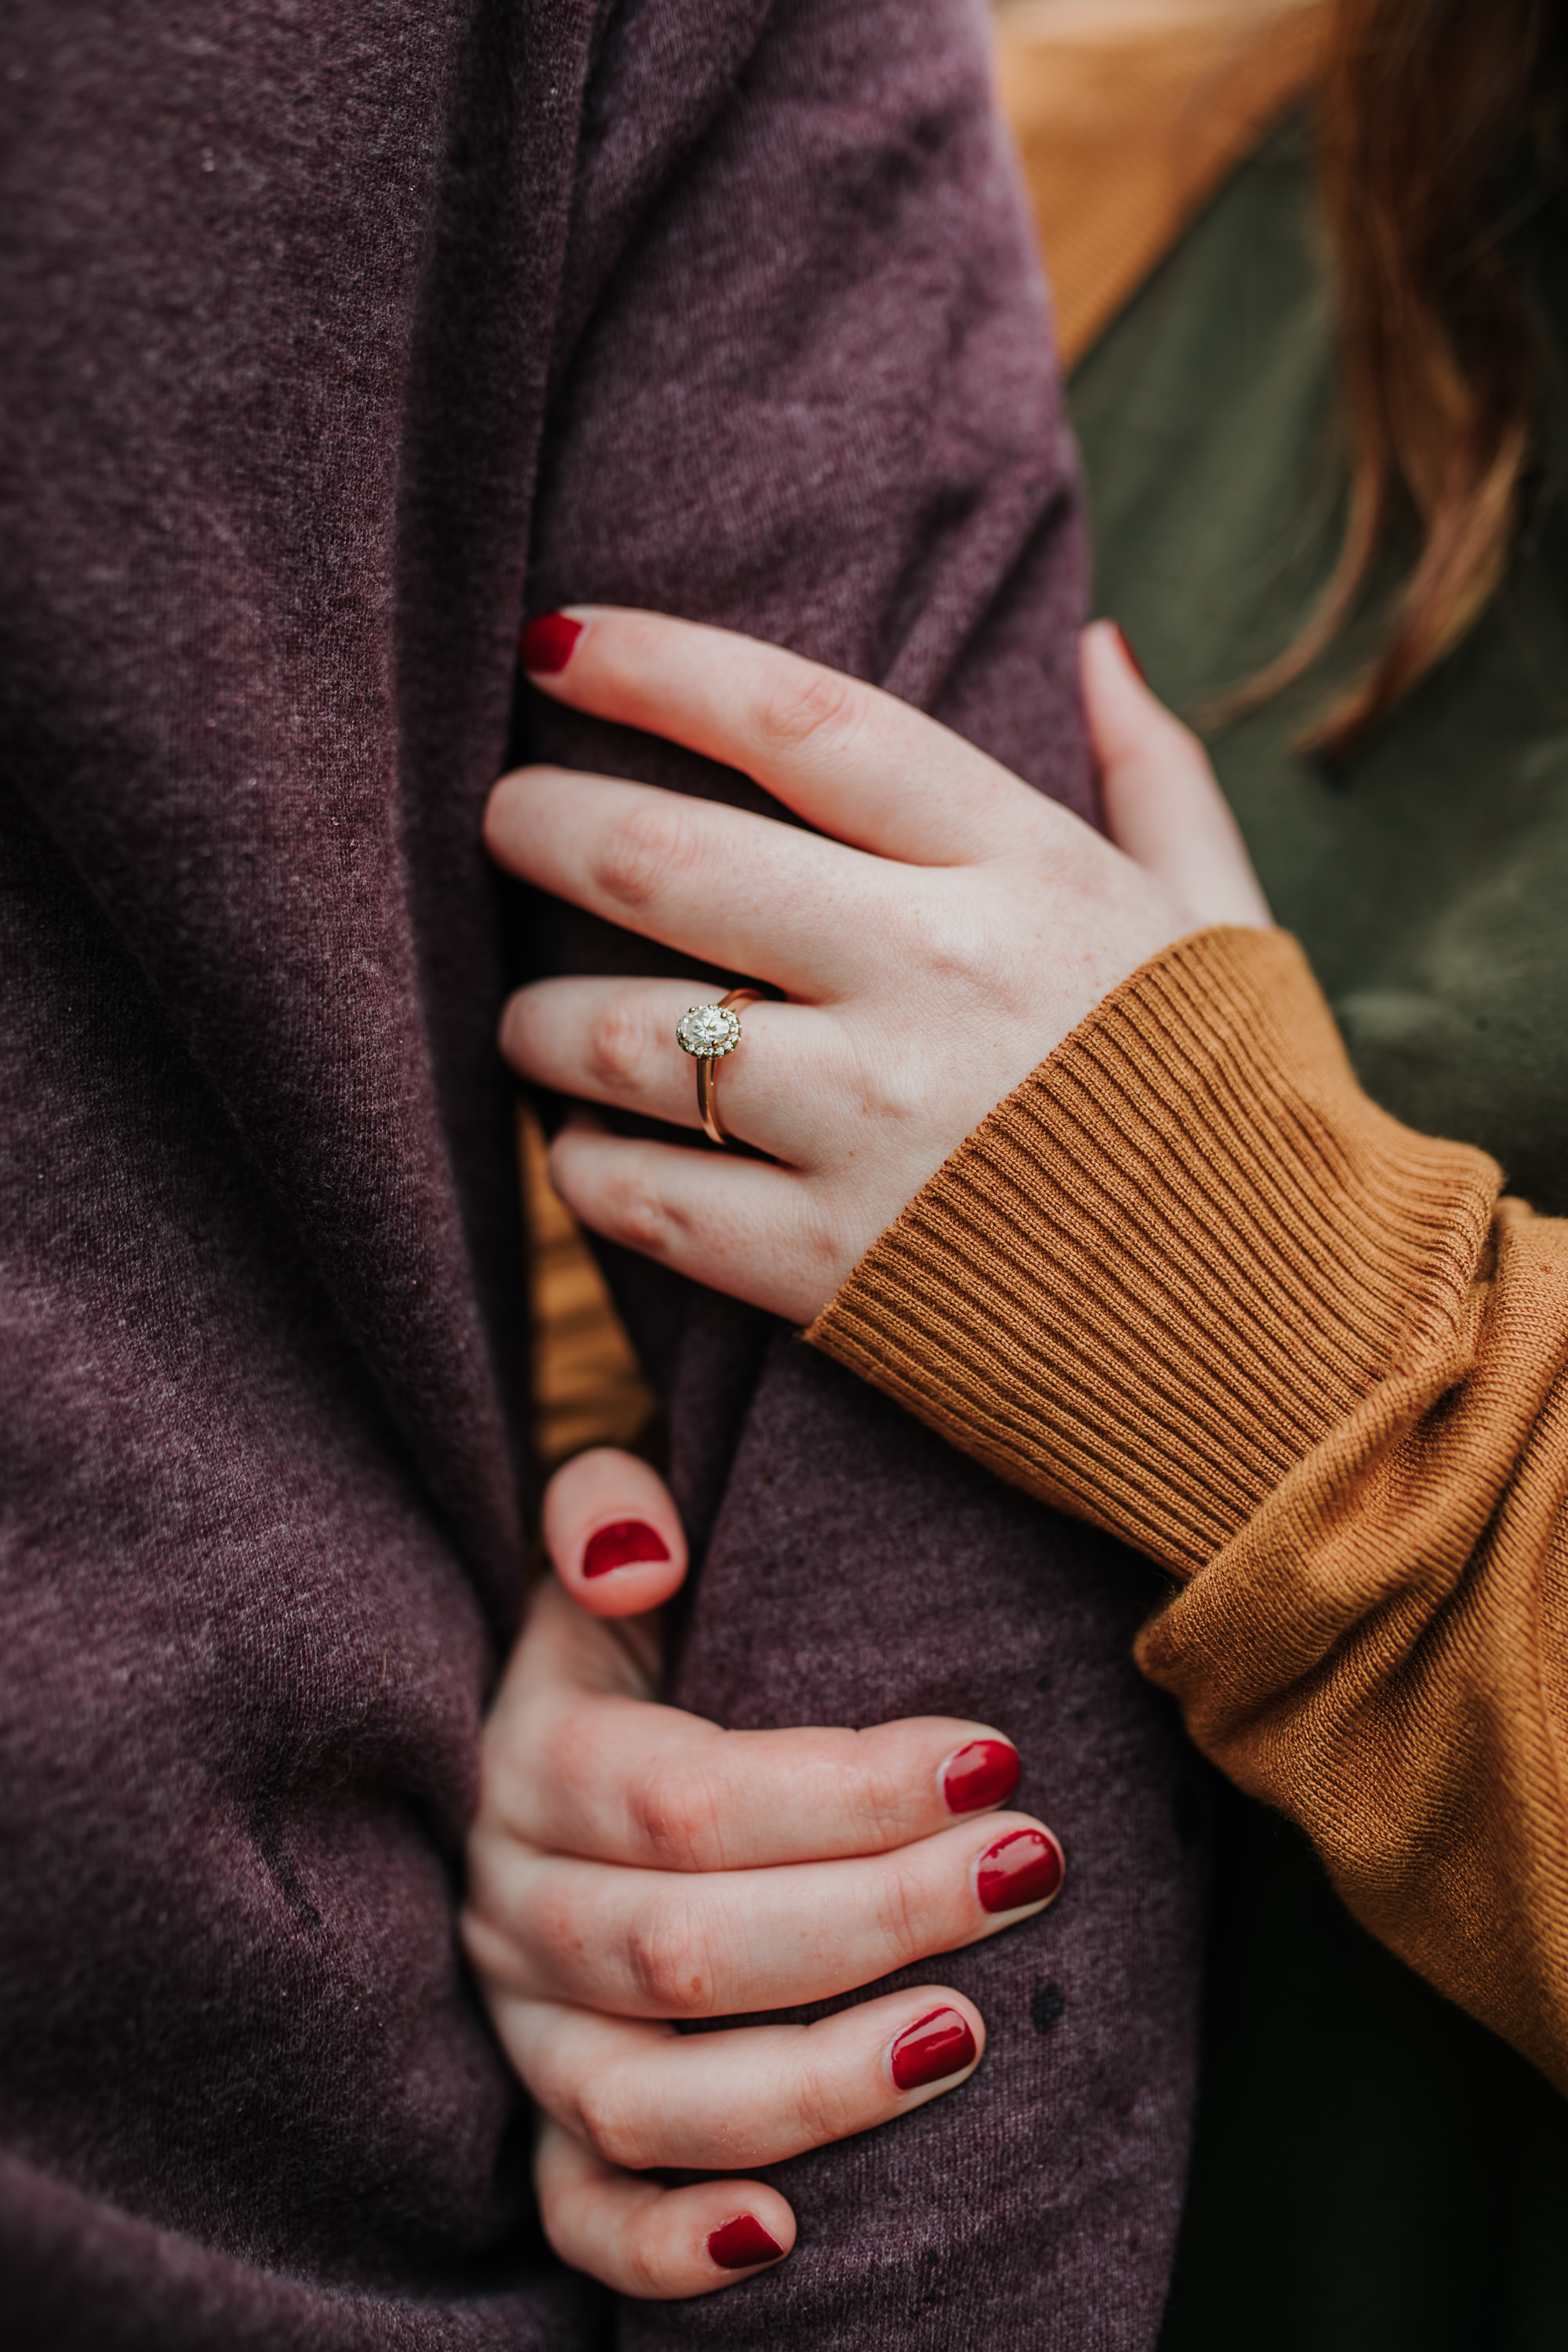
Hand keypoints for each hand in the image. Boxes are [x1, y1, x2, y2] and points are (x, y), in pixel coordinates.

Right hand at [463, 1447, 1064, 2300]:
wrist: (542, 1757)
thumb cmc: (624, 1648)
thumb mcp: (597, 1551)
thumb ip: (600, 1506)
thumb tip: (638, 1551)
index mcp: (528, 1762)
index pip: (686, 1799)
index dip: (846, 1788)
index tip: (998, 1756)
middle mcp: (511, 1905)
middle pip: (683, 1948)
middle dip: (877, 1916)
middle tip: (1033, 1868)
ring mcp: (520, 2029)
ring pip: (642, 2096)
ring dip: (811, 2084)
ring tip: (973, 2036)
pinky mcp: (537, 2119)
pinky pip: (575, 2213)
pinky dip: (662, 2243)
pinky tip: (781, 2237)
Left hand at [485, 610, 1268, 1322]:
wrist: (1292, 1341)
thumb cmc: (1247, 1113)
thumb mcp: (1221, 918)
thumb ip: (1153, 774)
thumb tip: (1096, 643)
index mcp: (1021, 870)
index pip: (797, 722)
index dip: (652, 664)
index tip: (553, 642)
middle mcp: (930, 976)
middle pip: (663, 861)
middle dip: (539, 824)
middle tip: (497, 821)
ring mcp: (871, 1125)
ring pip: (622, 1038)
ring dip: (536, 1020)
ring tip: (528, 1022)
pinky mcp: (831, 1267)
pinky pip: (638, 1198)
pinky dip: (585, 1166)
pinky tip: (590, 1148)